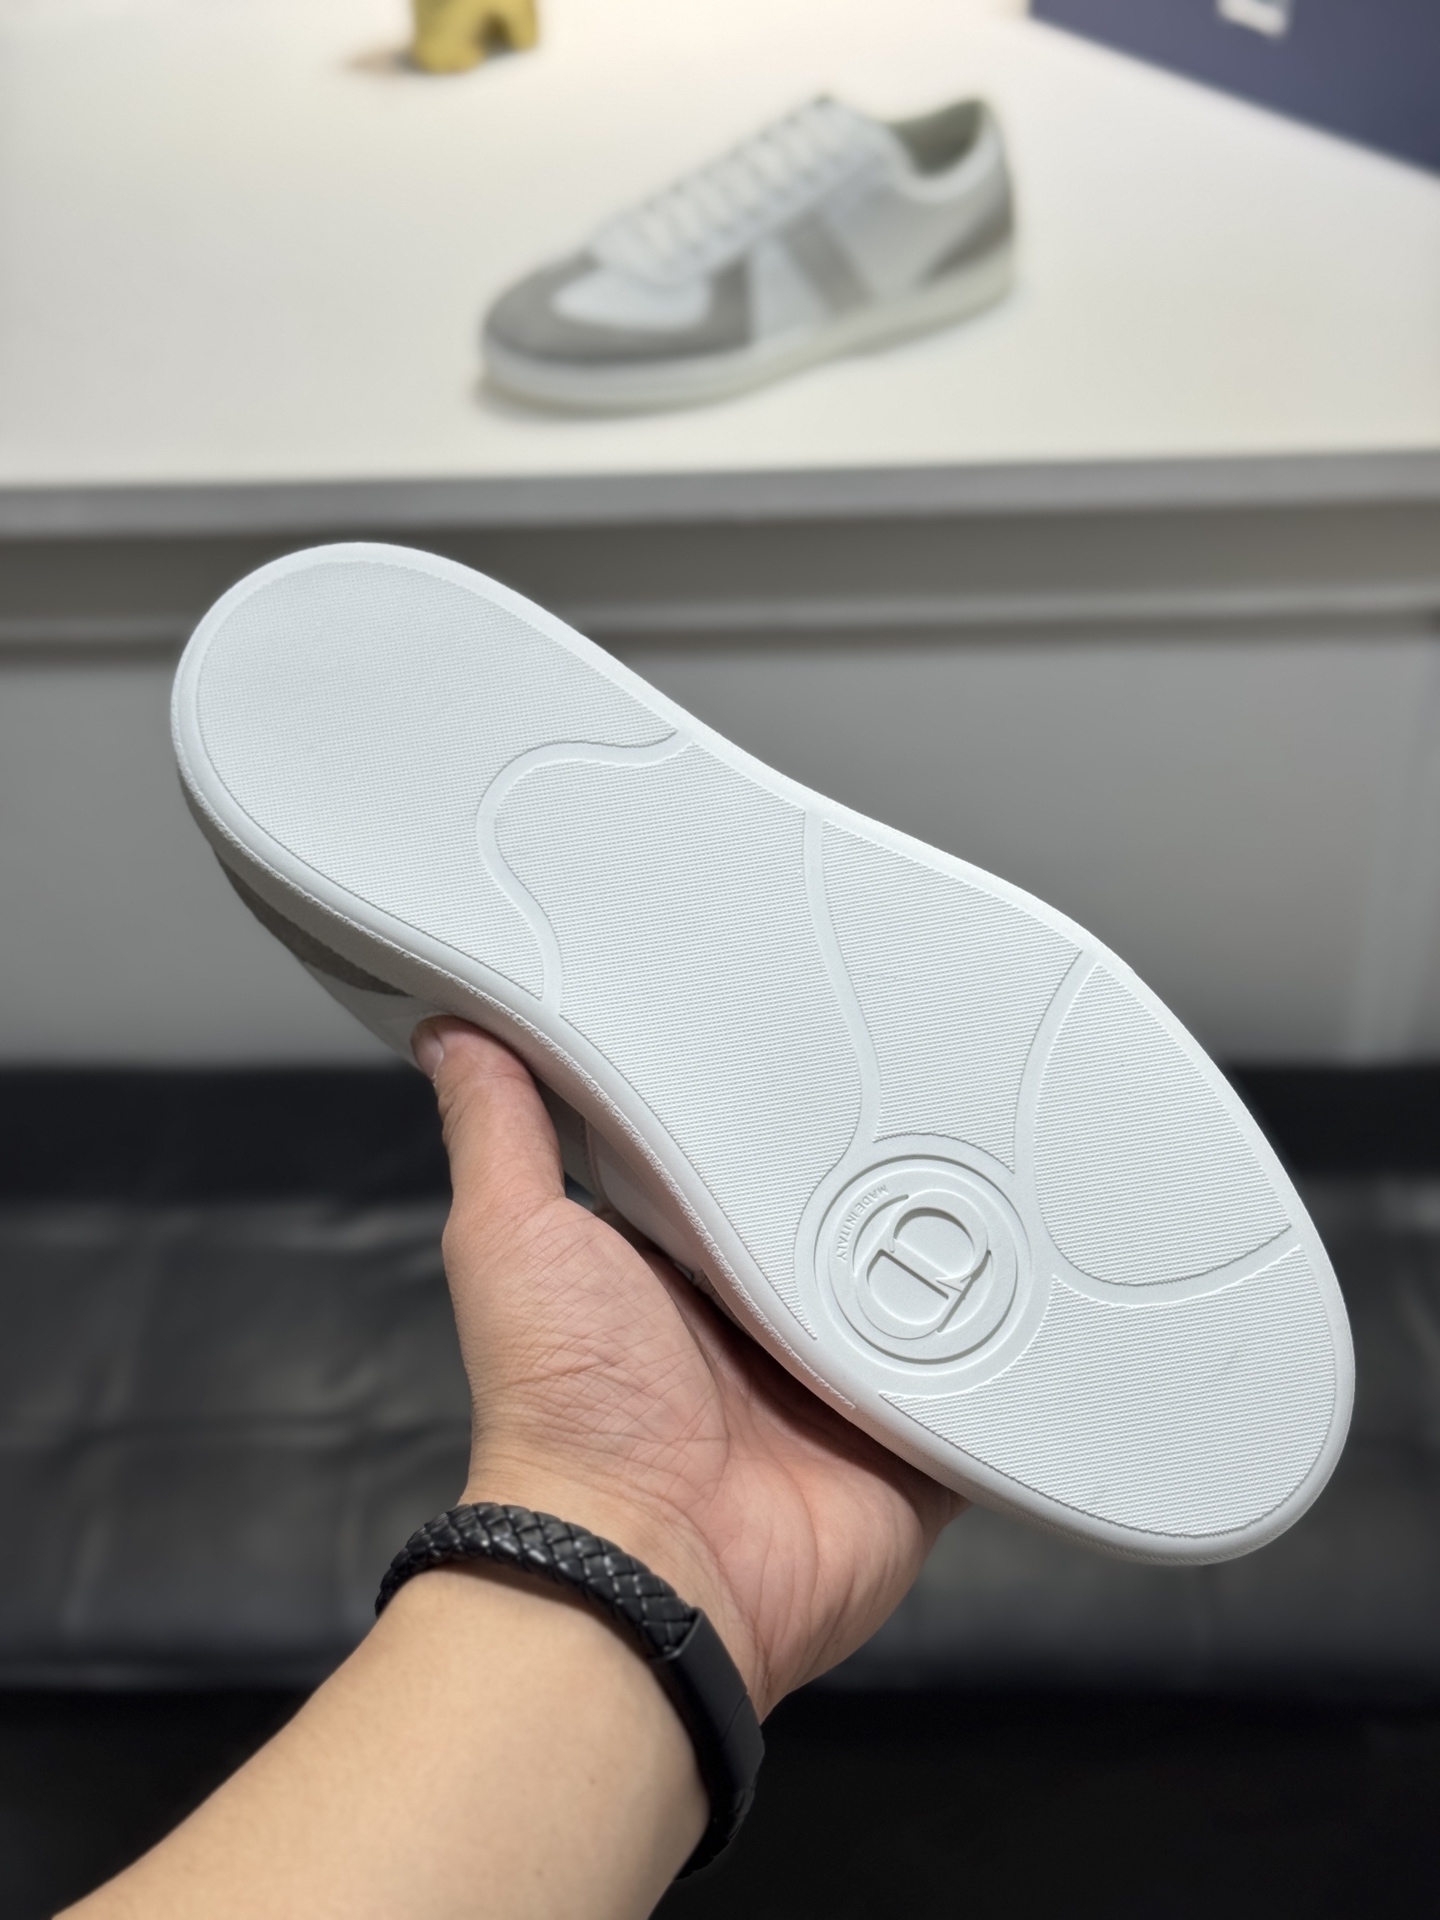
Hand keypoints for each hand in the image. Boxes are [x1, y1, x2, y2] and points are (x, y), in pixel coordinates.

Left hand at [416, 1018, 962, 1717]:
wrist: (647, 1566)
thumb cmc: (564, 1415)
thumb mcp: (515, 1237)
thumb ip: (501, 1130)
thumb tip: (455, 1031)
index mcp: (683, 1262)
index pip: (746, 1156)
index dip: (773, 1100)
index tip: (804, 1024)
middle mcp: (765, 1316)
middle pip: (847, 1213)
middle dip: (882, 1159)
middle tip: (929, 1073)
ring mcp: (843, 1379)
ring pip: (926, 1281)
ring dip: (955, 1237)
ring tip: (1006, 1148)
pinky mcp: (912, 1435)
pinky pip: (986, 1376)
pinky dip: (1014, 1337)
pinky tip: (1047, 1269)